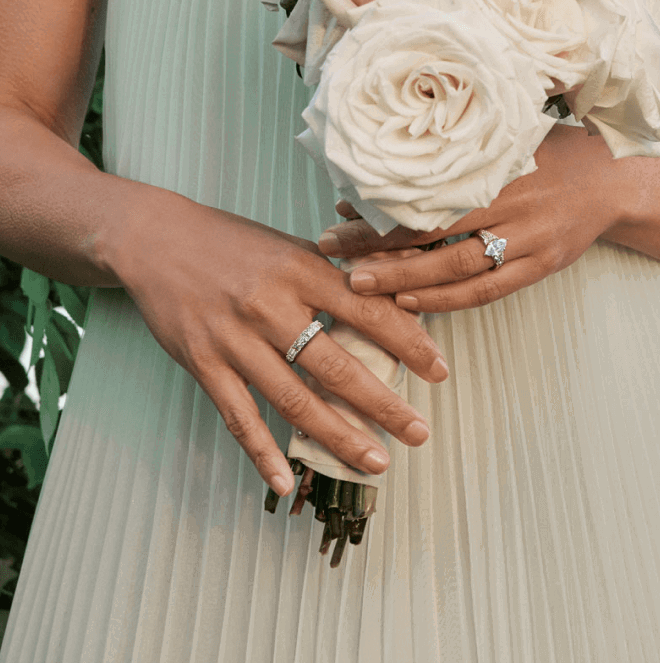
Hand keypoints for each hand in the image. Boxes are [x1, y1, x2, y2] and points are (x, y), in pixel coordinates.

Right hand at [104, 185, 448, 496]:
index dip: (409, 343)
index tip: (439, 371)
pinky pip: (237, 416)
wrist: (156, 239)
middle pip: (336, 364)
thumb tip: (394, 293)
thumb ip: (336, 271)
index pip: (367, 310)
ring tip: (376, 461)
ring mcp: (234, 339)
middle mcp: (270, 306)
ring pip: (293, 399)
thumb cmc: (232, 242)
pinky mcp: (203, 363)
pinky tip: (286, 482)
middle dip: (383, 404)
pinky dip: (262, 453)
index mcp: (300, 270)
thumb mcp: (289, 244)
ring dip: (338, 436)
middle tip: (418, 432)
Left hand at [318, 125, 634, 311]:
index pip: (430, 191)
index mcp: (500, 166)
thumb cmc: (554, 152)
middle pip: (434, 231)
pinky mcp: (542, 267)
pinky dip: (446, 300)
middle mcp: (514, 205)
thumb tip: (398, 155)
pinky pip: (487, 290)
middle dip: (378, 244)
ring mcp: (530, 240)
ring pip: (457, 268)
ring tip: (358, 283)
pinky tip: (409, 302)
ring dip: (403, 279)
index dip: (385, 203)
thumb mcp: (511, 135)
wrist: (616, 181)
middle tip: (332, 248)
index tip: (341, 206)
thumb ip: (465, 145)